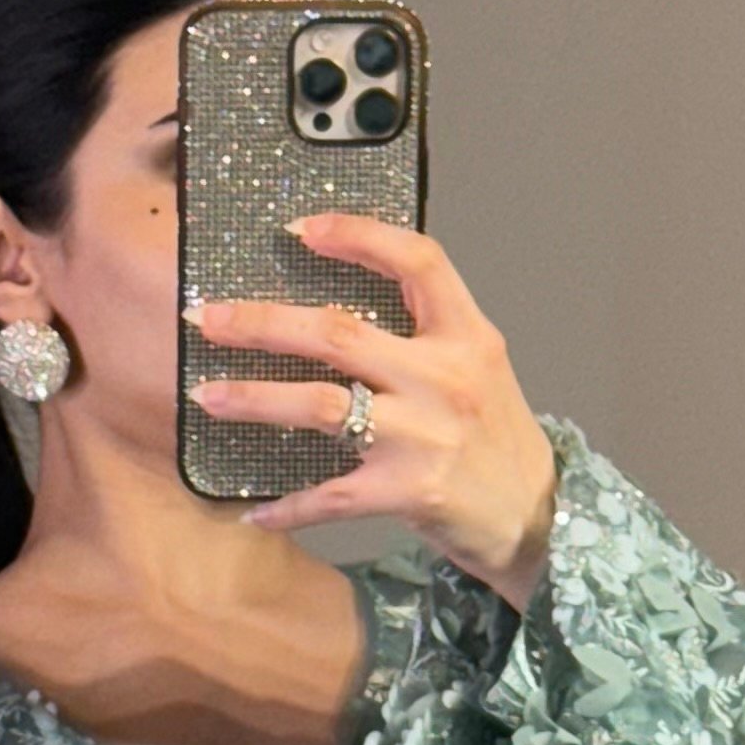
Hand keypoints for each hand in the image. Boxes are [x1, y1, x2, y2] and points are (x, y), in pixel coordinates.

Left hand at [186, 211, 557, 603]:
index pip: (418, 262)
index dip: (359, 236)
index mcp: (466, 336)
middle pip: (338, 333)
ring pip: (321, 404)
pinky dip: (288, 506)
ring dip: (255, 399)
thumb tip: (334, 306)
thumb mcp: (476, 366)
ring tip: (208, 396)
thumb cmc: (495, 438)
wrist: (535, 516)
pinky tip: (254, 511)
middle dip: (263, 322)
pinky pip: (330, 495)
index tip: (301, 228)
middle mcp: (445, 378)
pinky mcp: (407, 492)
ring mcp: (424, 436)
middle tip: (208, 319)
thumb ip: (423, 332)